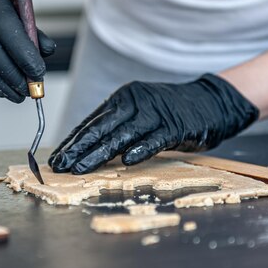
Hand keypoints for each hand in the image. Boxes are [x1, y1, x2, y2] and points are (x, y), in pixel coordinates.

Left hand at [49, 74, 258, 173]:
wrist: (210, 101)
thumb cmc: (170, 112)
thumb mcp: (139, 113)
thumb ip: (116, 127)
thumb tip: (86, 148)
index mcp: (123, 98)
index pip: (92, 121)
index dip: (73, 140)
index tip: (57, 157)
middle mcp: (136, 102)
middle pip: (102, 128)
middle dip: (78, 148)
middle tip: (61, 165)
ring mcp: (156, 113)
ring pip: (122, 135)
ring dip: (99, 154)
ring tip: (81, 168)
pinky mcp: (176, 126)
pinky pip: (155, 139)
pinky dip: (141, 150)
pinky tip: (126, 161)